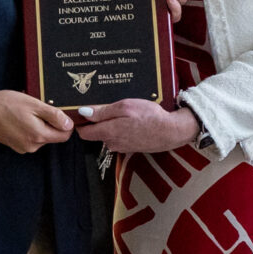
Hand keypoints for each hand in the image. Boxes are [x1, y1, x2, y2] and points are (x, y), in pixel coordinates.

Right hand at [0, 89, 74, 153]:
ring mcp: (23, 147)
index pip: (64, 135)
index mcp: (38, 135)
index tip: (59, 112)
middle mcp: (32, 146)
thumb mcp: (33, 104)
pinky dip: (29, 128)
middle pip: (52, 136)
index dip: (66, 123)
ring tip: (26, 112)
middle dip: (49, 122)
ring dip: (39, 124)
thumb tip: (69, 124)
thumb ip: (53, 115)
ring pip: (41, 136)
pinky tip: (19, 118)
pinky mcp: (15, 146)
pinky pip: (30, 138)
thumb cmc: (6, 104)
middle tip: (37, 108)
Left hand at [75, 100, 199, 153]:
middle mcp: (112, 143)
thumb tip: (83, 113)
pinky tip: (131, 120)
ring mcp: (121, 147)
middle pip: (95, 133)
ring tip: (122, 112)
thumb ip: (102, 111)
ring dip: (111, 124)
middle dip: (97, 121)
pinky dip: (121, 128)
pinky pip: (119, 137)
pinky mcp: (130, 147)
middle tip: (106, 106)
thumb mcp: (125, 107)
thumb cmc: (149, 116)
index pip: (83, 133)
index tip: (82, 111)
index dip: (80, 122)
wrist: (172, 131)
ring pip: (108, 134)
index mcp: (107, 132)